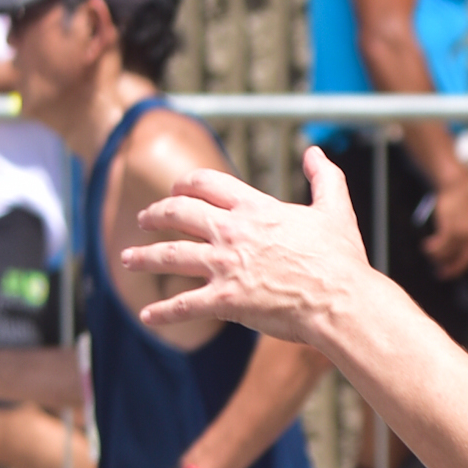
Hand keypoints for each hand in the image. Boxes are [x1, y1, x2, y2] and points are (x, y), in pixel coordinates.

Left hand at [121, 141, 369, 347]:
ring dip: (144, 257)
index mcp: (254, 208)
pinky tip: (146, 316)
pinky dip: (162, 312)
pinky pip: (184, 305)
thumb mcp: (336, 208)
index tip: (175, 190)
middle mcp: (232, 232)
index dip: (186, 184)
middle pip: (179, 213)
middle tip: (144, 219)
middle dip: (156, 214)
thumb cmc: (341, 258)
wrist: (340, 300)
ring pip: (170, 255)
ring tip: (127, 259)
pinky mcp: (225, 300)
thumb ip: (324, 176)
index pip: (207, 184)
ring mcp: (225, 266)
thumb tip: (314, 152)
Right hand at [419, 164, 467, 276]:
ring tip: (429, 254)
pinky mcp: (451, 227)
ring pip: (449, 253)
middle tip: (441, 274)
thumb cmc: (460, 200)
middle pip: (463, 259)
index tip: (463, 277)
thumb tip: (456, 249)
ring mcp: (462, 231)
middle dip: (452, 269)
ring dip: (437, 257)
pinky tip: (427, 246)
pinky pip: (441, 245)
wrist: (456, 183)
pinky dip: (433, 248)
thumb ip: (466, 232)